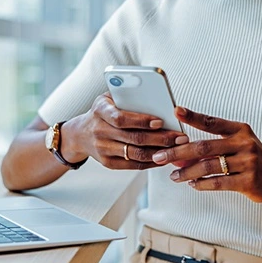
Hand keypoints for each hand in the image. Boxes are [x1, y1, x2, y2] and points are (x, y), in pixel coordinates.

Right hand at [63, 92, 188, 169]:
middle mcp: (99, 131)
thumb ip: (129, 97)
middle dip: (161, 138)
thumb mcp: (110, 98)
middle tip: (180, 137)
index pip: (121, 118)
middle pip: (133, 138)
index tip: (160, 121)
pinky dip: (152, 162)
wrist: (80, 134)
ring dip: (160, 152)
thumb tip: (159, 101)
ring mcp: (103, 149)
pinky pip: (134, 165)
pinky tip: (165, 157)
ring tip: (177, 148)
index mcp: (100, 110)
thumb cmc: (104, 111)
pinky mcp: (108, 163)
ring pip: (136, 154)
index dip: (141, 121)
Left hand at [153, 106, 261, 202]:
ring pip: (208, 167)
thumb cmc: (253, 159)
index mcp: (240, 130)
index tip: (176, 111)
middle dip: (178, 153)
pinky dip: (201, 184)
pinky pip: (218, 182)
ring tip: (174, 176)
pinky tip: (192, 184)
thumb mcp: (237, 145)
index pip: (212, 122)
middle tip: (161, 157)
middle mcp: (244, 143)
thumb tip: (180, 157)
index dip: (193, 116)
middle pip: (203, 147)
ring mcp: (247, 162)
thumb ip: (212, 149)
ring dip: (187, 172)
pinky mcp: (248, 181)